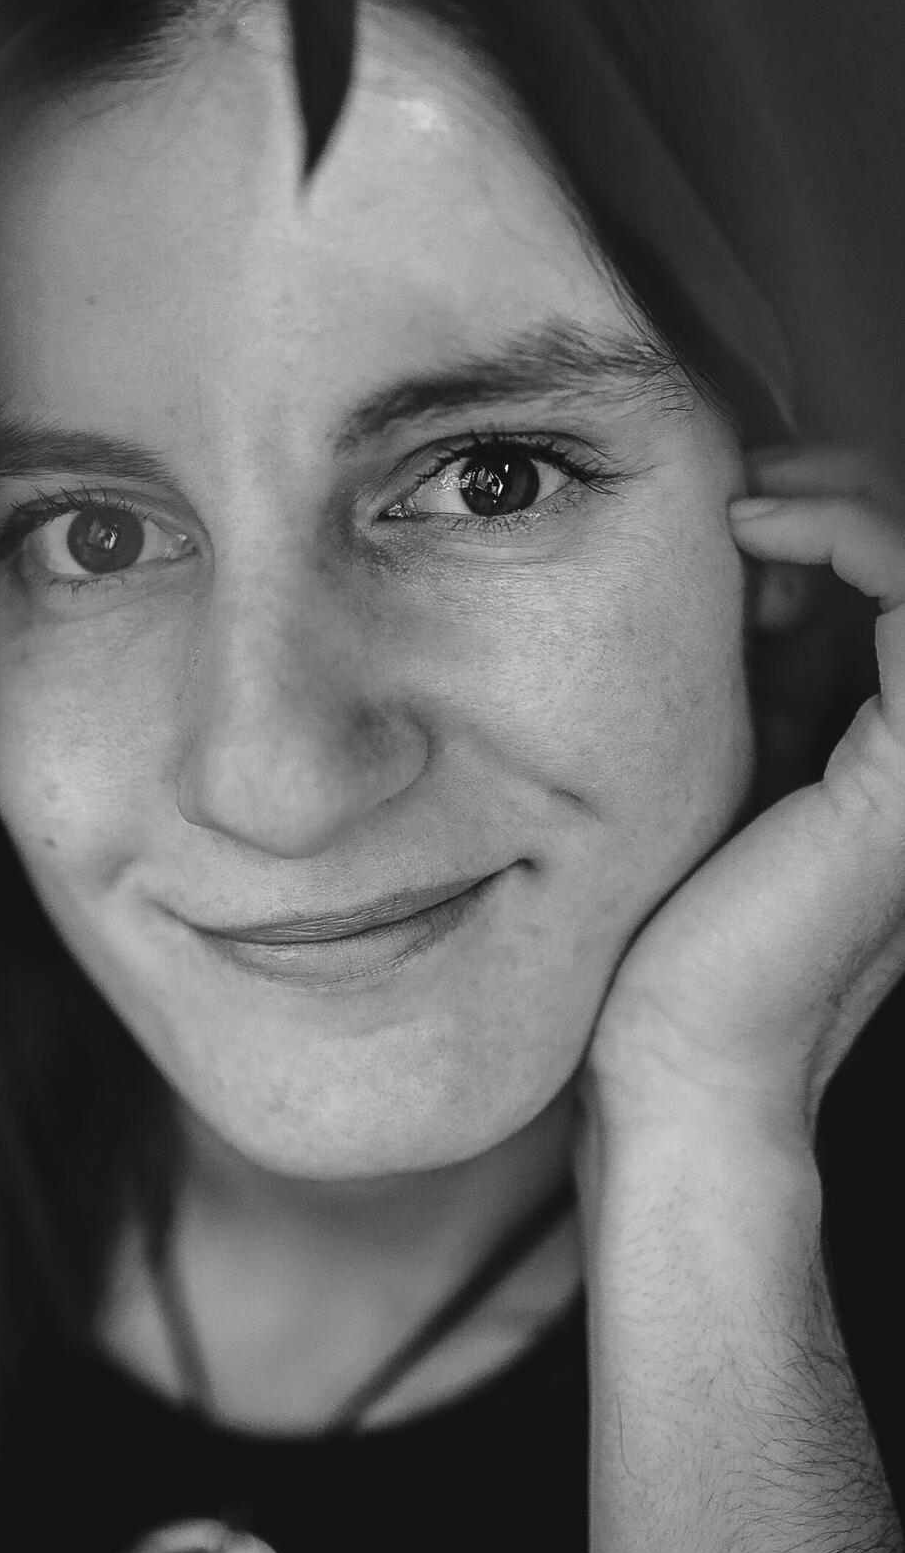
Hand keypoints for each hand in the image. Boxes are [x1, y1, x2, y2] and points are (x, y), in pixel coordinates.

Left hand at [586, 445, 904, 1142]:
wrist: (677, 1059)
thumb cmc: (671, 932)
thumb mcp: (723, 767)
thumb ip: (762, 676)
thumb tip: (748, 558)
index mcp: (900, 753)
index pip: (901, 586)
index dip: (832, 515)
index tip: (727, 513)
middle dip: (839, 494)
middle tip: (734, 494)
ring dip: (842, 499)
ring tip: (742, 505)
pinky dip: (848, 526)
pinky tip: (754, 526)